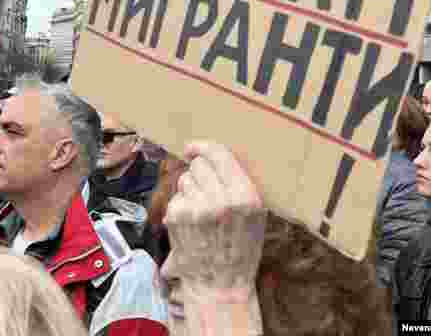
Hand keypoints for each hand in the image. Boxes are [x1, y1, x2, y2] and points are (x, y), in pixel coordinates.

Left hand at [163, 140, 266, 296]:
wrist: (221, 284)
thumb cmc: (240, 248)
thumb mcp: (255, 215)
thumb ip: (238, 184)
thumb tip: (211, 154)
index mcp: (246, 196)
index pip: (220, 154)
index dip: (203, 147)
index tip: (193, 147)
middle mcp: (222, 200)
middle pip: (199, 164)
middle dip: (198, 172)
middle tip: (205, 191)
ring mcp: (197, 208)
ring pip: (184, 179)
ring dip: (189, 189)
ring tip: (200, 211)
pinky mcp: (178, 217)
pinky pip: (175, 196)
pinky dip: (180, 206)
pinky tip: (190, 223)